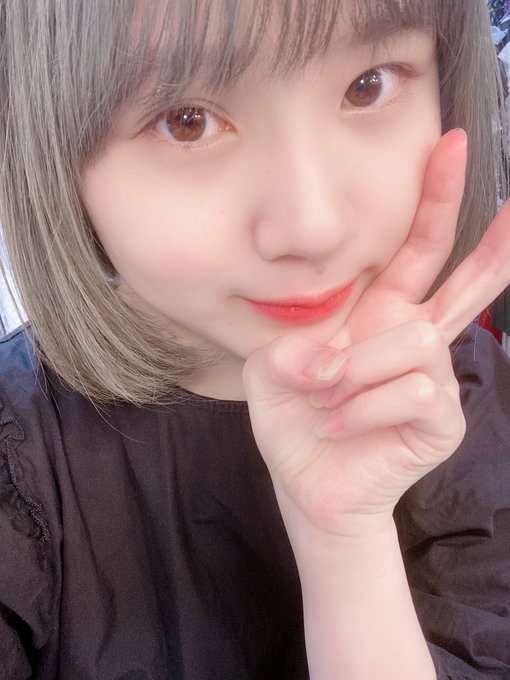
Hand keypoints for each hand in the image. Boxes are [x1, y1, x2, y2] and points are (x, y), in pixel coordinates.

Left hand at [243, 129, 509, 537]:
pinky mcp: (441, 420)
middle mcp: (413, 338)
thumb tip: (332, 355)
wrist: (305, 480)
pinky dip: (364, 407)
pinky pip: (413, 391)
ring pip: (417, 341)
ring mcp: (433, 379)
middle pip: (468, 281)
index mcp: (379, 314)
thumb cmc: (294, 418)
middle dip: (493, 243)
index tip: (450, 146)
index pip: (417, 249)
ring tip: (328, 398)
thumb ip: (292, 347)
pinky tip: (343, 424)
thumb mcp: (272, 368)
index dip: (434, 199)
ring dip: (358, 371)